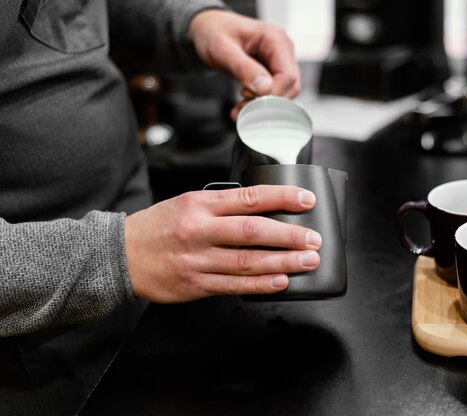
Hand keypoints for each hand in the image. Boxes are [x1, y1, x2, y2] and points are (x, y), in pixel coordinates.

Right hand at [124, 185, 319, 302]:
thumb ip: (222, 205)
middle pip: (253, 231)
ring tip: (308, 261)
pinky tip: (281, 282)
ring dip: (283, 262)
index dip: (282, 198)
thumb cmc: (159, 226)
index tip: (306, 200)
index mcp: (200, 204)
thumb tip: (264, 208)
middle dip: (289, 236)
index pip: (249, 197)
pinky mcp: (195, 284)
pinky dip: (260, 285)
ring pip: (248, 261)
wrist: (120, 255)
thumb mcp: (188, 202)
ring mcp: (197, 259)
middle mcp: (200, 230)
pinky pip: (234, 286)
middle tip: (314, 239)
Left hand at [187, 9, 300, 119]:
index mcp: (275, 38)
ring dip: (263, 104)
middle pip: (290, 86)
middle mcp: (282, 50)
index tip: (248, 97)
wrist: (208, 30)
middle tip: (243, 105)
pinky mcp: (273, 72)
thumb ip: (243, 68)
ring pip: (284, 92)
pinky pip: (274, 92)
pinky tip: (243, 104)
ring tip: (241, 106)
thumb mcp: (222, 49)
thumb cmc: (214, 32)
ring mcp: (279, 61)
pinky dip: (259, 102)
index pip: (287, 76)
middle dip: (267, 101)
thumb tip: (265, 87)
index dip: (272, 93)